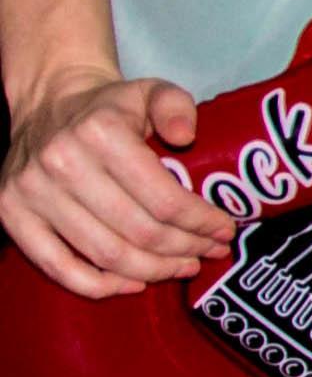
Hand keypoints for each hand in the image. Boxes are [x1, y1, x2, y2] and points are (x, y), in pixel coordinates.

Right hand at [0, 68, 232, 296]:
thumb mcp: (152, 91)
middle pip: (139, 232)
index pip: (163, 198)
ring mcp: (32, 193)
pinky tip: (133, 284)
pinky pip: (57, 266)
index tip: (225, 231)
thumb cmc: (110, 107)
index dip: (201, 223)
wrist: (48, 104)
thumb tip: (186, 135)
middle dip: (185, 249)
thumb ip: (177, 107)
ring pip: (105, 254)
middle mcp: (62, 163)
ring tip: (182, 267)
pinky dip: (98, 285)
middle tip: (211, 253)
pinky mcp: (11, 215)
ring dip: (152, 270)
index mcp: (101, 133)